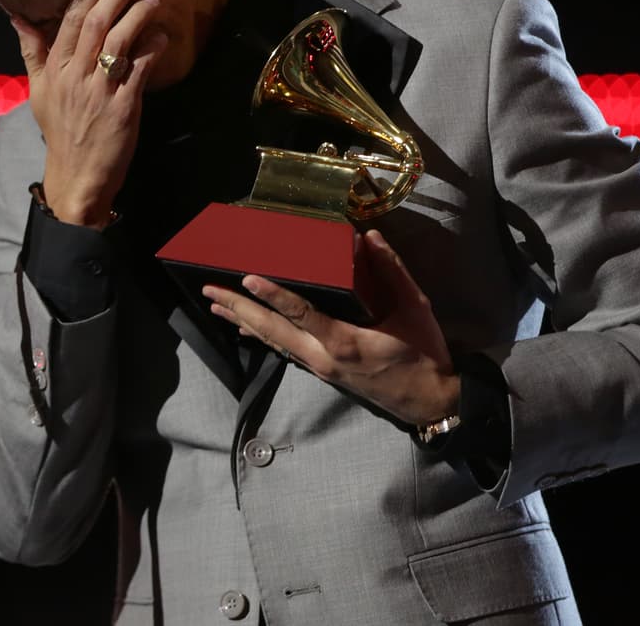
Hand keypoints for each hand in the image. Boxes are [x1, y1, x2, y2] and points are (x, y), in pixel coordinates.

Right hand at [13, 0, 167, 227]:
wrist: (77, 174)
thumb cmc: (59, 130)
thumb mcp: (38, 90)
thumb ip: (32, 52)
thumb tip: (18, 17)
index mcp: (55, 69)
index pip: (70, 21)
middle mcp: (75, 76)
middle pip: (96, 24)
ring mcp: (99, 91)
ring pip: (118, 42)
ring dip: (137, 15)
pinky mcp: (123, 107)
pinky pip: (138, 70)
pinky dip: (151, 50)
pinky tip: (161, 37)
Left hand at [202, 229, 459, 425]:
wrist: (428, 402)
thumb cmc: (423, 355)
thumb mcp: (415, 309)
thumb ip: (392, 272)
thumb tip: (370, 237)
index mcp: (344, 341)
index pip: (301, 313)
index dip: (273, 295)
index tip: (247, 278)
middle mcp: (323, 357)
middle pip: (273, 331)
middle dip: (239, 310)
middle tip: (210, 292)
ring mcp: (320, 367)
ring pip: (274, 342)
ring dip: (244, 323)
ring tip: (216, 307)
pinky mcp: (322, 372)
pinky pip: (285, 350)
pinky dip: (263, 335)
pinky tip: (249, 327)